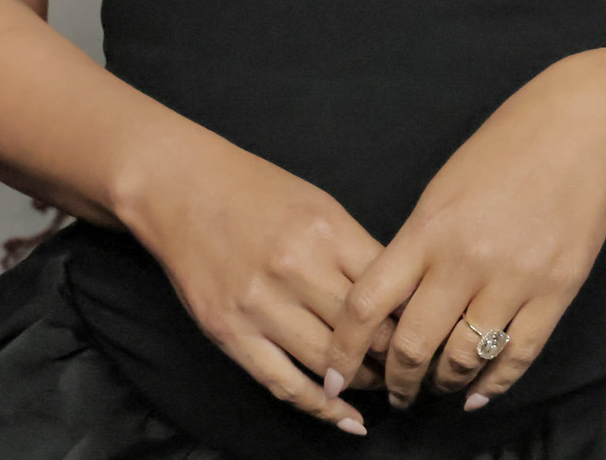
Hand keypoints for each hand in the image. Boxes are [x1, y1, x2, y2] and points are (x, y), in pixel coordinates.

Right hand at [122, 130, 384, 435]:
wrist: (181, 189)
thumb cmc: (256, 190)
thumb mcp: (318, 204)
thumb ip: (355, 248)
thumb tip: (397, 294)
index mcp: (325, 232)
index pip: (386, 289)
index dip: (412, 316)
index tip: (424, 330)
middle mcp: (295, 270)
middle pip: (363, 331)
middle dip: (392, 355)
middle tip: (408, 366)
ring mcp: (259, 305)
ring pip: (328, 364)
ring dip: (360, 382)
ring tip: (379, 385)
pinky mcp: (230, 332)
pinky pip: (282, 383)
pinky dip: (319, 407)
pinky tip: (345, 417)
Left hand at [326, 54, 605, 411]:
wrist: (583, 128)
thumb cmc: (507, 147)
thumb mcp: (443, 188)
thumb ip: (417, 245)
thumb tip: (394, 304)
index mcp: (428, 228)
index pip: (367, 304)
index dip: (343, 350)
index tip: (333, 375)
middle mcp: (466, 259)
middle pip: (413, 346)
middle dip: (397, 381)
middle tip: (395, 393)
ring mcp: (515, 277)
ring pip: (463, 359)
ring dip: (443, 384)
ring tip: (438, 387)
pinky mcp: (557, 290)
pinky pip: (517, 356)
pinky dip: (492, 384)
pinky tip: (477, 393)